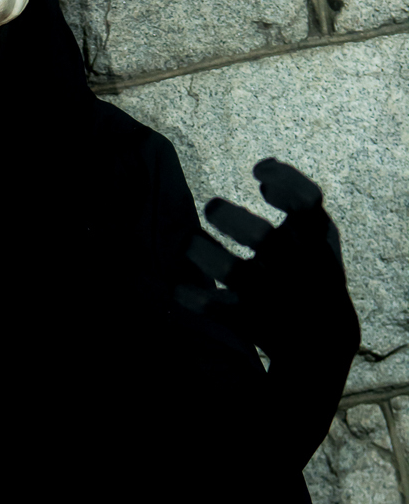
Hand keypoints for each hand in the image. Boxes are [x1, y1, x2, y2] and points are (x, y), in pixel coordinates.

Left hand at [174, 158, 359, 364]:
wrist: (325, 338)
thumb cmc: (315, 270)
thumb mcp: (318, 235)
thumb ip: (296, 198)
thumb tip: (264, 165)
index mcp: (316, 242)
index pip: (307, 203)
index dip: (283, 180)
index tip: (257, 172)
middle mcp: (296, 267)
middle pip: (263, 239)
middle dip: (232, 219)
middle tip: (211, 206)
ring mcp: (272, 297)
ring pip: (235, 274)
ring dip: (208, 256)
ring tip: (191, 245)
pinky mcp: (251, 322)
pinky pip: (218, 311)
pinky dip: (195, 299)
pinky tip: (179, 288)